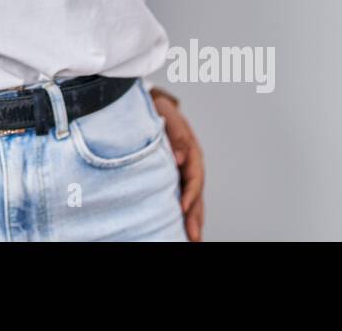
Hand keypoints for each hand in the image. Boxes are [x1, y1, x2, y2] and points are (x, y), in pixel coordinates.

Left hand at [151, 91, 204, 240]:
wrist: (145, 102)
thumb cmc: (154, 106)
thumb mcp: (165, 110)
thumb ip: (176, 131)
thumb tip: (180, 157)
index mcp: (189, 147)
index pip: (193, 175)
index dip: (190, 192)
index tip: (182, 207)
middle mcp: (188, 161)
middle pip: (196, 191)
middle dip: (195, 214)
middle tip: (193, 235)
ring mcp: (182, 169)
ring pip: (191, 197)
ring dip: (193, 217)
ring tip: (193, 238)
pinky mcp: (173, 174)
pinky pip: (181, 194)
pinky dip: (184, 211)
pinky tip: (182, 226)